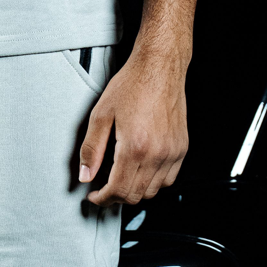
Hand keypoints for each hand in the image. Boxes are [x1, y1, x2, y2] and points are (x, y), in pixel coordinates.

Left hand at [79, 44, 187, 208]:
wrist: (159, 68)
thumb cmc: (132, 85)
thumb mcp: (101, 115)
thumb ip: (91, 149)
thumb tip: (85, 175)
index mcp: (135, 146)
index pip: (119, 190)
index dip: (103, 198)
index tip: (95, 196)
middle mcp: (157, 153)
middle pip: (136, 195)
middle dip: (116, 197)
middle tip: (103, 189)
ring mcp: (172, 152)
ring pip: (153, 191)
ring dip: (135, 191)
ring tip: (121, 178)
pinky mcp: (181, 148)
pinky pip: (168, 179)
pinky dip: (153, 182)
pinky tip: (141, 170)